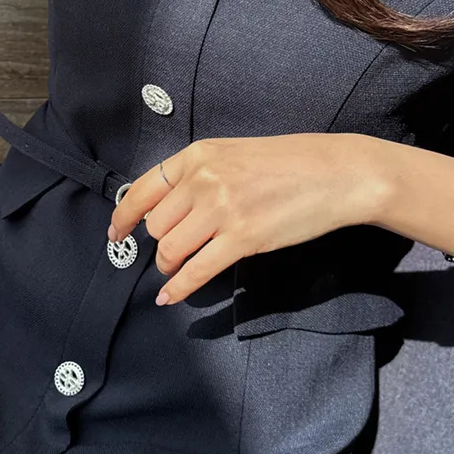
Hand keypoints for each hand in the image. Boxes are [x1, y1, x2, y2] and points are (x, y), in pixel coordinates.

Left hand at [108, 132, 382, 304]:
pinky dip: (179, 288)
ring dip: (169, 266)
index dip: (123, 217)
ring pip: (170, 249)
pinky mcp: (242, 238)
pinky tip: (171, 298)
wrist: (337, 173)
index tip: (116, 234)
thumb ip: (202, 175)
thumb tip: (171, 206)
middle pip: (156, 224)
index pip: (142, 189)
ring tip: (177, 271)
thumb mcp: (236, 155)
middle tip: (170, 254)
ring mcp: (222, 209)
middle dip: (158, 244)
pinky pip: (196, 270)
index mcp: (198, 155)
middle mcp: (203, 180)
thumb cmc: (292, 164)